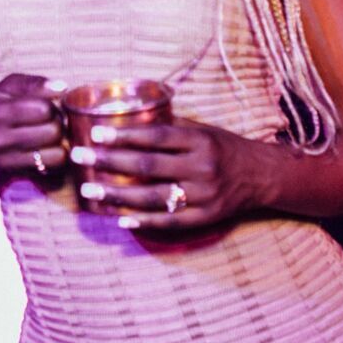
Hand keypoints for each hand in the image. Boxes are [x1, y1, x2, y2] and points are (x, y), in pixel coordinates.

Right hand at [0, 74, 65, 178]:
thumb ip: (35, 83)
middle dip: (58, 123)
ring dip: (61, 142)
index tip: (48, 105)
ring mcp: (6, 160)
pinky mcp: (17, 174)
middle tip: (53, 120)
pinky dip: (56, 156)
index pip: (43, 109)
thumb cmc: (1, 105)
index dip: (52, 105)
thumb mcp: (11, 87)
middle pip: (53, 131)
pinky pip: (52, 167)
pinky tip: (48, 148)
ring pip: (56, 154)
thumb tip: (61, 88)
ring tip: (52, 134)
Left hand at [67, 120, 268, 230]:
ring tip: (90, 191)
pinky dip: (143, 221)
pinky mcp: (205, 218)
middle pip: (148, 166)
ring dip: (117, 194)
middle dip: (110, 161)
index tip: (96, 133)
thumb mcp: (203, 130)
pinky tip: (120, 219)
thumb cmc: (225, 147)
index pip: (156, 136)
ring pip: (153, 197)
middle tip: (80, 157)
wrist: (262, 176)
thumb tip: (129, 120)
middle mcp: (202, 167)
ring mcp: (204, 196)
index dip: (124, 135)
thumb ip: (171, 128)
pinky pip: (169, 222)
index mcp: (200, 140)